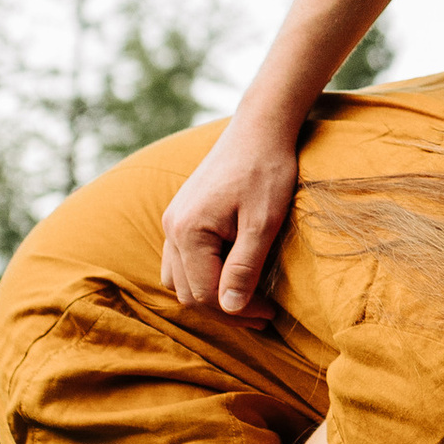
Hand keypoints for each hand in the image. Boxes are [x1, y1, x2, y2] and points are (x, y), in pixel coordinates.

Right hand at [161, 110, 299, 316]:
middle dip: (225, 308)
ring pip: (180, 279)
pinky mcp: (181, 216)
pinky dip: (202, 275)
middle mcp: (172, 228)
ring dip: (210, 295)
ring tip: (247, 301)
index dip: (239, 311)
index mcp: (188, 231)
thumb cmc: (266, 171)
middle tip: (263, 315)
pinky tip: (230, 276)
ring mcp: (173, 221)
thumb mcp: (263, 222)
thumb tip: (230, 309)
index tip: (271, 315)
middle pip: (189, 292)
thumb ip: (244, 267)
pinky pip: (181, 260)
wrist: (259, 129)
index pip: (206, 293)